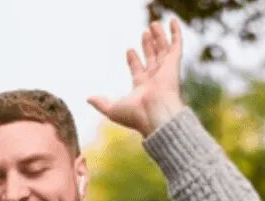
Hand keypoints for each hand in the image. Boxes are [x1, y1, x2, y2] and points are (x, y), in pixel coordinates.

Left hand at [88, 18, 185, 137]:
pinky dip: (175, 33)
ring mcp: (165, 71)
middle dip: (147, 46)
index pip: (138, 71)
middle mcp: (155, 80)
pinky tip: (172, 21)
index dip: (133, 60)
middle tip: (144, 33)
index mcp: (142, 89)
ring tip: (153, 25)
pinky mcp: (174, 64)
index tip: (129, 50)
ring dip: (158, 37)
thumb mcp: (113, 109)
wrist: (156, 115)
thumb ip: (101, 103)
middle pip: (152, 58)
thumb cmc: (136, 115)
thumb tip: (88, 99)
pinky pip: (176, 45)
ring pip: (162, 50)